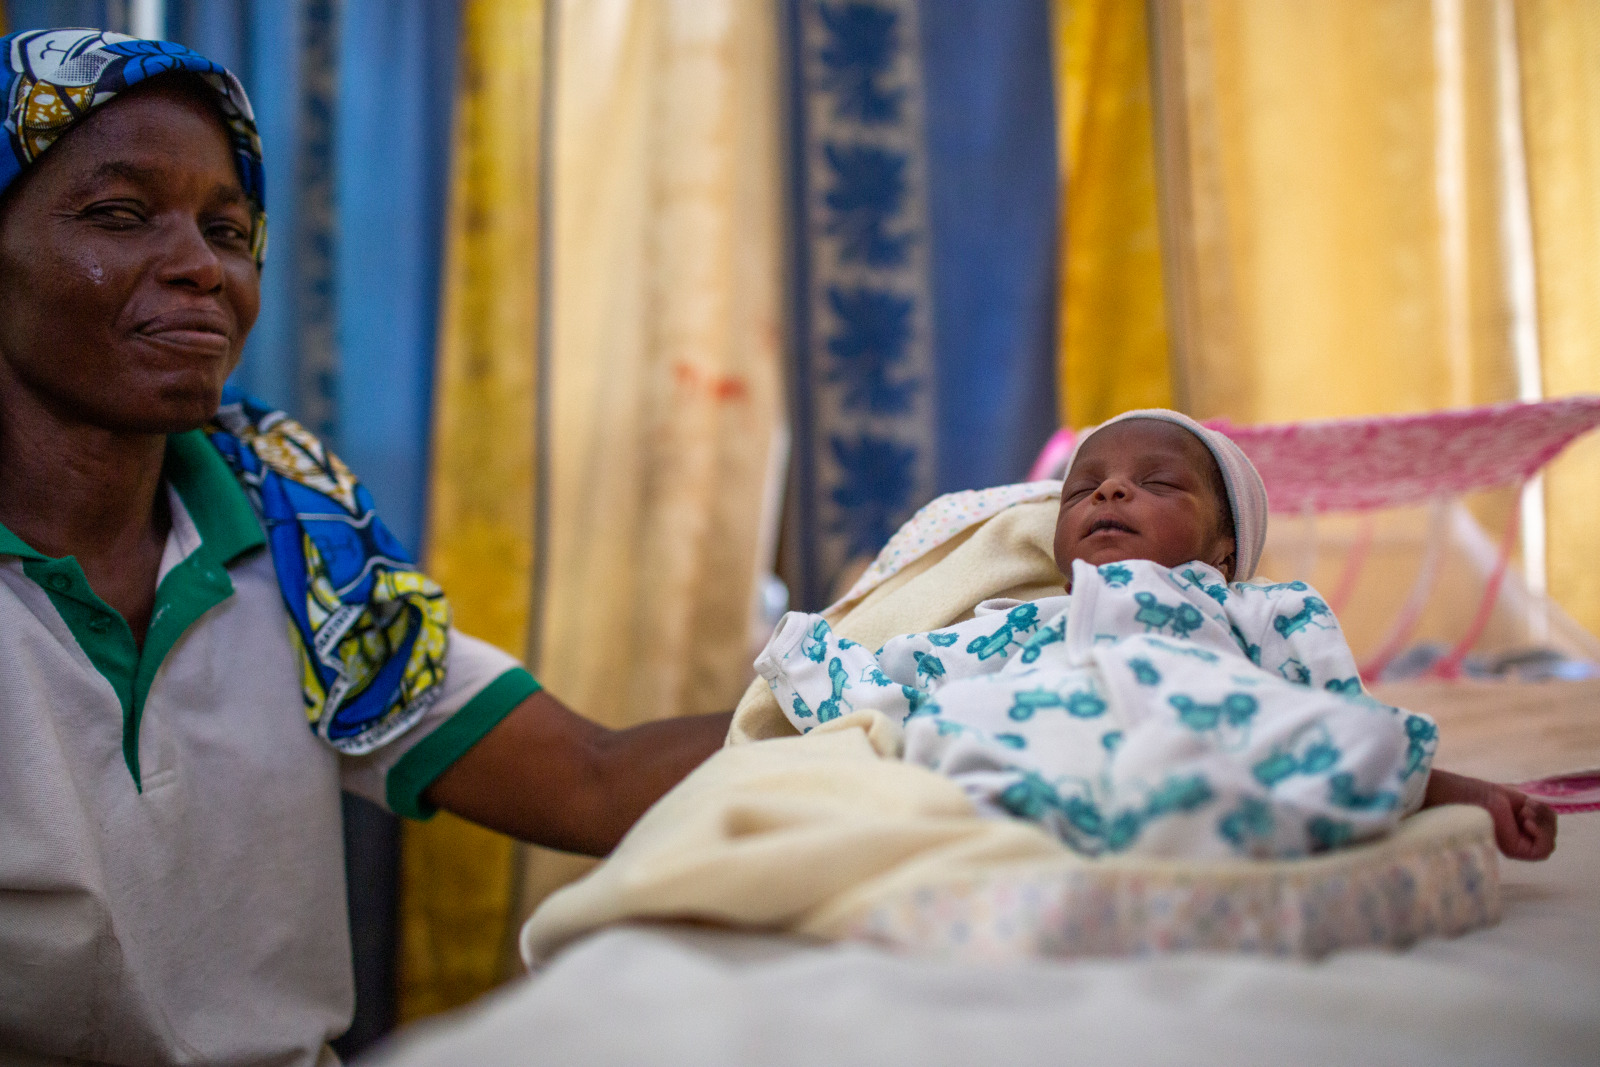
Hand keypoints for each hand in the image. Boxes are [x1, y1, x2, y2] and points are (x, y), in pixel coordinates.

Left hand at [1423, 769, 1557, 860]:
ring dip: (1544, 826)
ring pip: (1548, 846)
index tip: (1529, 804)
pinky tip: (1526, 822)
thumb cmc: (1472, 792)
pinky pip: (1542, 852)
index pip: (1546, 827)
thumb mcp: (1508, 797)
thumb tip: (1537, 817)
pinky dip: (1542, 836)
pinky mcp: (1511, 849)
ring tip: (1524, 814)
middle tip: (1525, 809)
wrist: (1452, 796)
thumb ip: (1525, 810)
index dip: (1545, 814)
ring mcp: (1513, 845)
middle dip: (1545, 818)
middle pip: (1550, 836)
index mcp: (1513, 824)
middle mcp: (1514, 837)